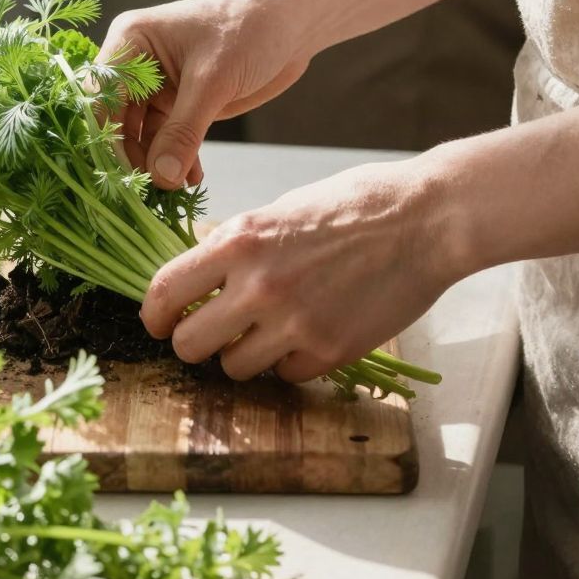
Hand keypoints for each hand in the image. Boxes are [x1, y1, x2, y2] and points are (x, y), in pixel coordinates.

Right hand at [101, 0, 314, 189]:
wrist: (292, 23)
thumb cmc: (248, 29)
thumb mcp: (212, 80)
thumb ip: (184, 130)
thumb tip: (161, 177)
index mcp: (131, 42)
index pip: (102, 97)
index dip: (106, 137)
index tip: (121, 177)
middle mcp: (137, 64)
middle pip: (117, 121)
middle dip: (133, 158)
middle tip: (151, 192)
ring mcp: (159, 86)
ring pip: (142, 135)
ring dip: (156, 164)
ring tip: (175, 191)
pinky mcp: (182, 103)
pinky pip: (169, 139)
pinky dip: (178, 161)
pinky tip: (193, 180)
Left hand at [141, 157, 453, 383]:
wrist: (424, 220)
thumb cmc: (355, 204)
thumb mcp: (281, 211)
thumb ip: (240, 246)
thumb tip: (203, 275)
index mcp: (240, 240)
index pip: (164, 292)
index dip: (154, 316)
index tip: (159, 323)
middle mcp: (258, 285)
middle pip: (190, 345)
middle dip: (197, 343)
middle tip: (214, 334)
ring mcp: (293, 323)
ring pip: (235, 368)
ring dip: (246, 354)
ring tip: (271, 328)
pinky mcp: (328, 351)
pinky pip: (286, 374)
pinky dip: (293, 361)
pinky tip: (313, 330)